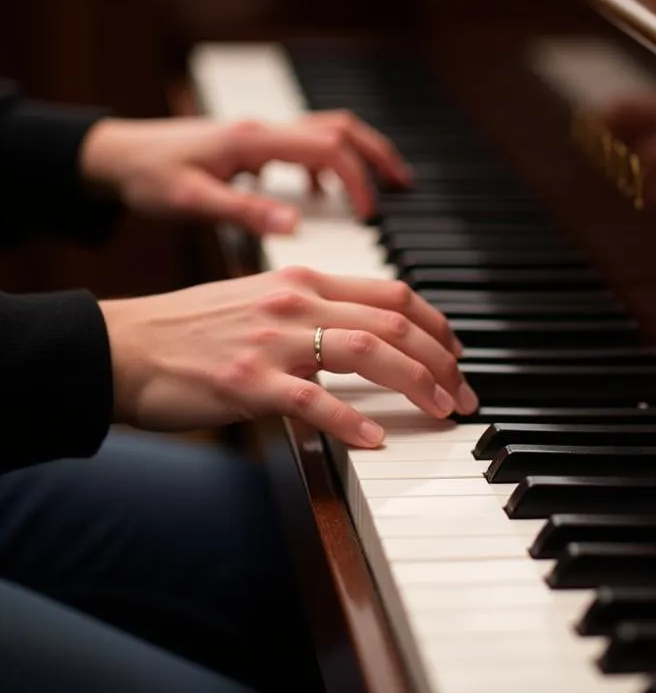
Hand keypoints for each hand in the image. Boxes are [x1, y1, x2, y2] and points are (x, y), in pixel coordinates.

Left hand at [80, 114, 411, 229]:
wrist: (114, 155)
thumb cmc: (148, 176)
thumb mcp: (193, 201)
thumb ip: (246, 211)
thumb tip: (297, 223)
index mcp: (256, 140)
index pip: (328, 149)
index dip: (357, 179)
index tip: (370, 214)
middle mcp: (265, 130)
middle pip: (340, 128)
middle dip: (376, 154)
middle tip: (403, 185)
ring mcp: (262, 134)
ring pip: (327, 131)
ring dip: (358, 155)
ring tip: (380, 187)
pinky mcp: (254, 144)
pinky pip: (306, 145)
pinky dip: (328, 165)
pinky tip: (323, 196)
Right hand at [100, 268, 477, 446]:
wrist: (124, 345)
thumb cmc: (193, 327)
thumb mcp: (263, 300)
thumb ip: (315, 310)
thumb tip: (367, 334)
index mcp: (305, 280)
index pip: (392, 292)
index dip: (435, 323)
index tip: (455, 351)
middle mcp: (297, 302)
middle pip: (394, 321)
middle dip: (441, 357)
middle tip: (463, 391)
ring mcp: (274, 341)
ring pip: (368, 351)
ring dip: (416, 382)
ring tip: (441, 410)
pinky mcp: (249, 382)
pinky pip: (314, 401)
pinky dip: (352, 423)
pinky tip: (375, 442)